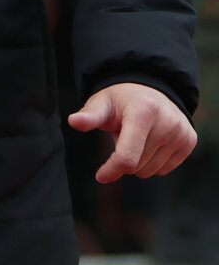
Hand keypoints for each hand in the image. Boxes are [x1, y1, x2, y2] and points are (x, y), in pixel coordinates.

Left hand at [68, 82, 196, 183]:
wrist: (149, 89)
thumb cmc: (120, 100)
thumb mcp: (101, 103)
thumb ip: (89, 116)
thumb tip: (74, 121)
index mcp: (143, 111)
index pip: (127, 157)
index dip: (112, 170)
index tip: (100, 176)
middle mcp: (166, 121)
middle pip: (138, 166)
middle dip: (125, 158)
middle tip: (123, 134)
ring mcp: (181, 131)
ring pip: (151, 171)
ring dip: (139, 159)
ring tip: (138, 135)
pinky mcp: (189, 140)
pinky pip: (165, 169)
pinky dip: (154, 161)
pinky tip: (151, 140)